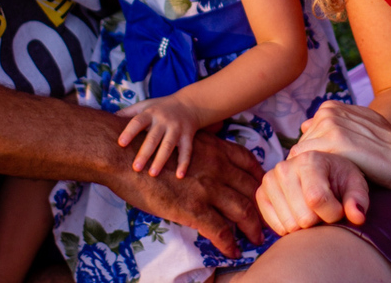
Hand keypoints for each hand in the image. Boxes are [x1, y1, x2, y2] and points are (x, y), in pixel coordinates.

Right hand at [108, 128, 264, 257]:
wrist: (125, 156)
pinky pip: (221, 230)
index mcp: (214, 148)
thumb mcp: (179, 139)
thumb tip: (199, 155)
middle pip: (251, 188)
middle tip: (265, 218)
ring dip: (253, 227)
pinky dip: (230, 242)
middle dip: (261, 205)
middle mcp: (217, 166)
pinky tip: (233, 250)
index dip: (258, 176)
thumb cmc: (145, 147)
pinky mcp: (193, 208)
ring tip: (256, 238)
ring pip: (243, 210)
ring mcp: (208, 188)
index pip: (247, 161)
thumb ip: (196, 148)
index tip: (262, 188)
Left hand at [118, 95, 201, 177]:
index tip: (121, 143)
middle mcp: (163, 121)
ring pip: (168, 145)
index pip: (137, 122)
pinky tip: (179, 176)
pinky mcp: (187, 136)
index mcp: (150, 113)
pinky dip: (184, 164)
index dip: (129, 132)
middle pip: (153, 138)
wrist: (189, 103)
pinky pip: (186, 151)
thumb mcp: (145, 105)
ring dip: (161, 160)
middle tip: (135, 168)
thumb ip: (128, 112)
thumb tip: (107, 119)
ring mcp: (176, 129)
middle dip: (144, 153)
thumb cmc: (160, 107)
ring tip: (152, 174)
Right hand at [256, 150, 368, 235]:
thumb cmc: (340, 181)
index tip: (340, 210)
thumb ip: (358, 200)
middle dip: (319, 221)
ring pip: (289, 224)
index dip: (333, 213)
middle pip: (303, 217)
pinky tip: (298, 214)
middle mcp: (285, 166)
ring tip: (311, 210)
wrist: (321, 175)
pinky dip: (290, 228)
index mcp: (309, 159)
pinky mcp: (261, 194)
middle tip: (324, 210)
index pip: (316, 199)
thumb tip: (357, 216)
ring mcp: (270, 180)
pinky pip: (275, 226)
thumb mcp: (356, 186)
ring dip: (304, 226)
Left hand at [290, 101, 390, 189]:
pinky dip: (315, 178)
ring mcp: (330, 125)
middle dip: (312, 166)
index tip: (330, 174)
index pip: (305, 139)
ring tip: (330, 186)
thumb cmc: (388, 146)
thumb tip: (303, 124)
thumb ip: (334, 123)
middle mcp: (327, 113)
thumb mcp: (361, 124)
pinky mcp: (335, 141)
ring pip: (302, 156)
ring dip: (312, 174)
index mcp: (330, 108)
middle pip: (302, 147)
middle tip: (329, 184)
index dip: (316, 159)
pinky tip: (332, 186)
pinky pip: (308, 164)